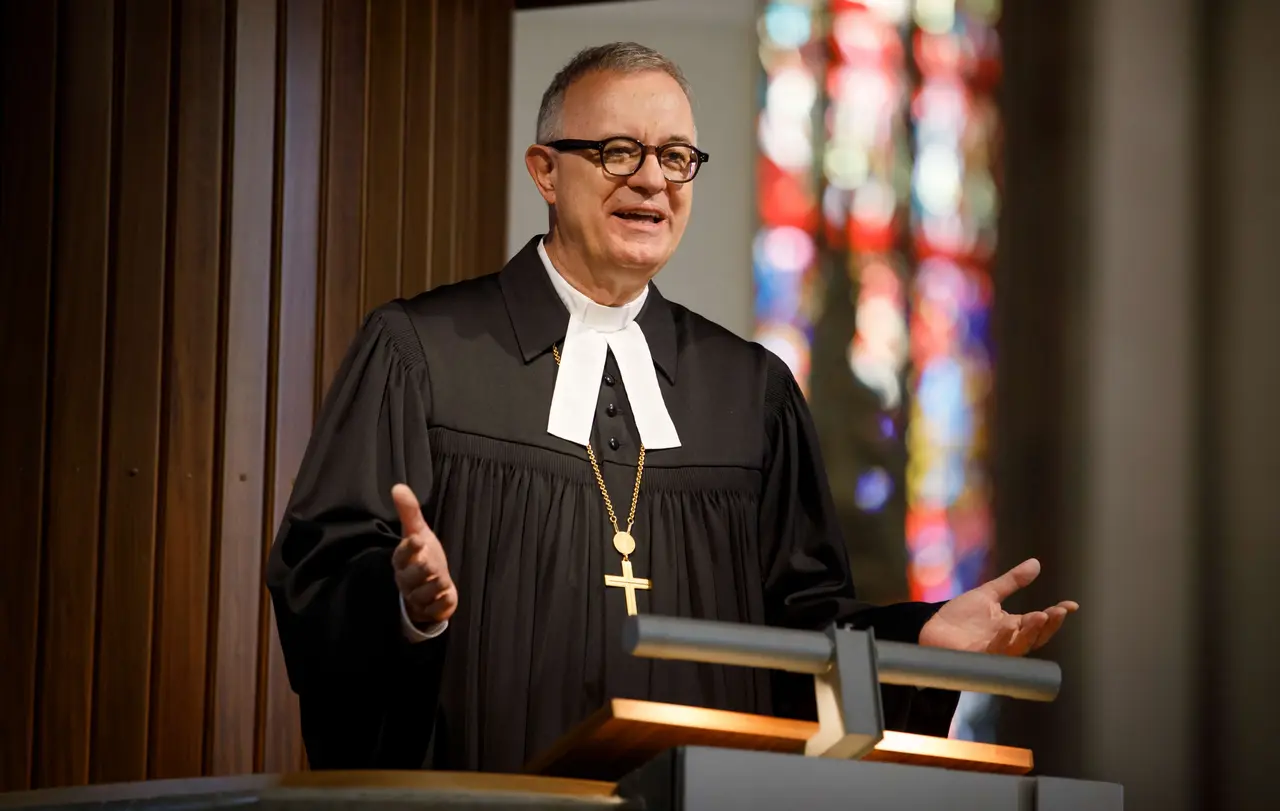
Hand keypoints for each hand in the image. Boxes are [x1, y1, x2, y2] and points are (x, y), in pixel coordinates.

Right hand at [390, 483, 457, 624]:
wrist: (431, 584)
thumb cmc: (423, 555)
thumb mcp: (418, 532)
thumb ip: (410, 512)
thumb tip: (398, 487)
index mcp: (402, 560)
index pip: (400, 555)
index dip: (408, 548)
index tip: (418, 539)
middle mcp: (406, 580)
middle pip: (410, 578)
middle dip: (422, 571)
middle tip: (432, 565)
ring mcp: (417, 597)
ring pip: (423, 594)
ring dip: (435, 587)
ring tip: (442, 580)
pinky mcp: (429, 610)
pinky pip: (434, 610)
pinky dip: (441, 604)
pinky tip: (447, 595)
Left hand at [918, 559, 1076, 655]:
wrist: (930, 628)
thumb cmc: (959, 616)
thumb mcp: (988, 594)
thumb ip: (1012, 581)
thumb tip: (1035, 563)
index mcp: (1013, 627)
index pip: (1040, 623)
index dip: (1056, 616)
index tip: (1072, 605)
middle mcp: (1008, 641)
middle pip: (1035, 637)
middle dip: (1048, 625)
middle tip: (1058, 611)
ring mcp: (994, 652)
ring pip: (1019, 646)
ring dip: (1031, 633)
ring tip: (1041, 616)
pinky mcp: (978, 658)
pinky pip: (995, 652)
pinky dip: (1004, 640)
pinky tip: (1009, 627)